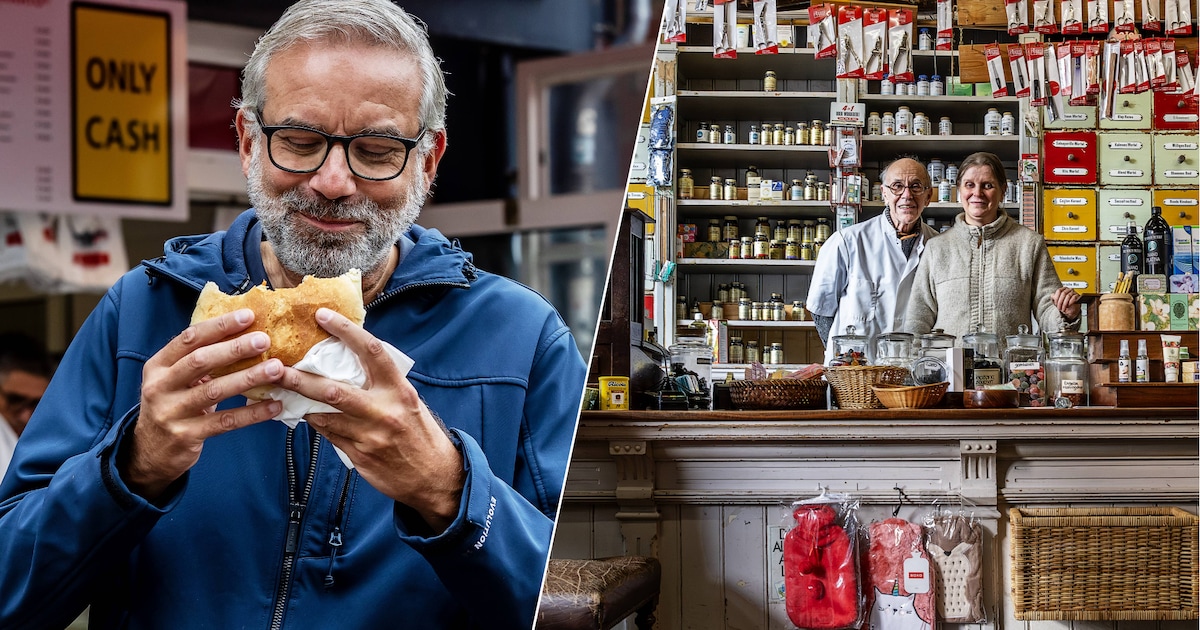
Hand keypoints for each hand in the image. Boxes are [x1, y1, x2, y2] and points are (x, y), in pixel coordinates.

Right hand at [125, 309, 284, 499]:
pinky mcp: (186, 436)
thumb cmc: (173, 405)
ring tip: (276, 369)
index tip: (248, 316)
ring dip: (248, 378)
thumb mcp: (174, 379)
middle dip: (234, 349)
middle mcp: (160, 386)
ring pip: (214, 391)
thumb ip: (199, 359)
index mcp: (158, 365)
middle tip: (264, 340)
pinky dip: (252, 413)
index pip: (189, 338)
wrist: (150, 451)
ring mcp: (171, 412)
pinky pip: (225, 422)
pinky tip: (274, 406)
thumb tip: (244, 333)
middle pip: (200, 361)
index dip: (219, 326)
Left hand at [278, 308, 464, 532]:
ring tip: (283, 391)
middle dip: (300, 379)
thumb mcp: (409, 401)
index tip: (323, 316)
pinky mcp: (359, 456)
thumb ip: (383, 384)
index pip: (371, 352)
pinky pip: (329, 435)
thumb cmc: (420, 433)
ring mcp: (369, 436)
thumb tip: (351, 362)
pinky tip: (306, 414)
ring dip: (302, 403)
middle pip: (333, 390)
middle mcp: (384, 411)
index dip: (346, 331)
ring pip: (324, 416)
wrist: (434, 476)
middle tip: (277, 368)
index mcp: (399, 390)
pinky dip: (316, 422)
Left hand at [1053, 286, 1081, 321]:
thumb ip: (1054, 297)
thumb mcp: (1057, 302)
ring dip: (1064, 304)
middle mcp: (1068, 289)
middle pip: (1063, 293)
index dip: (1056, 298)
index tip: (1055, 304)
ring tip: (1063, 308)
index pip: (1059, 290)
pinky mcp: (1077, 296)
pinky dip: (1070, 303)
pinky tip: (1068, 306)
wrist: (1070, 310)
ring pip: (1068, 296)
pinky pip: (1073, 298)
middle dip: (1060, 302)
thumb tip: (1052, 295)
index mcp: (1063, 289)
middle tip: (1059, 307)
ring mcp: (1073, 292)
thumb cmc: (1063, 305)